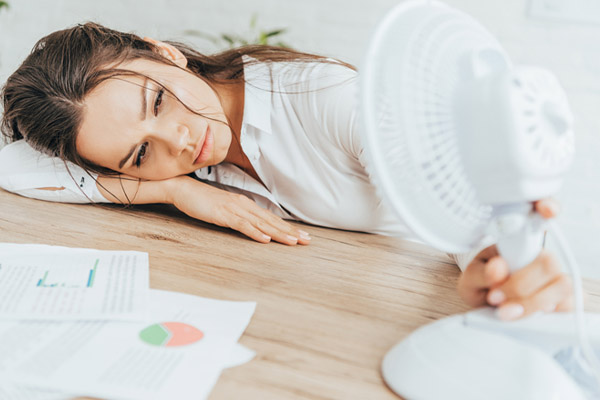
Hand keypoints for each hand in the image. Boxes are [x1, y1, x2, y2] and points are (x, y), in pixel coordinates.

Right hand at [171, 176, 310, 244]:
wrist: (183, 189)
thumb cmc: (203, 201)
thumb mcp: (225, 210)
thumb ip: (239, 217)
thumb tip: (253, 227)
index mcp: (245, 205)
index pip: (270, 218)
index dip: (287, 227)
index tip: (301, 236)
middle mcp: (243, 205)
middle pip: (270, 220)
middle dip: (289, 231)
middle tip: (306, 241)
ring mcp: (234, 209)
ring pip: (261, 223)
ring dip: (278, 233)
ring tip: (293, 241)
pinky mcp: (223, 214)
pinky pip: (242, 225)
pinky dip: (255, 232)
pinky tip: (265, 239)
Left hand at [457, 199, 572, 319]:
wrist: (490, 305)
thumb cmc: (482, 284)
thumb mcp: (470, 279)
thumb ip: (480, 274)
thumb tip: (499, 268)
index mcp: (518, 239)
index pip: (541, 214)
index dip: (547, 207)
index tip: (546, 210)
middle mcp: (541, 254)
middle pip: (548, 261)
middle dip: (520, 283)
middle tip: (495, 295)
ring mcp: (556, 276)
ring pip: (560, 285)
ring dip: (529, 302)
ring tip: (504, 310)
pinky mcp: (566, 299)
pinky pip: (568, 305)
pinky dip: (543, 313)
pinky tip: (524, 315)